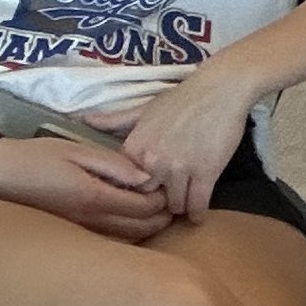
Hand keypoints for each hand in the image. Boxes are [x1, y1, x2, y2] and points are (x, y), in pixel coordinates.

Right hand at [0, 132, 175, 241]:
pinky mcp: (73, 234)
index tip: (170, 185)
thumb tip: (147, 177)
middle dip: (162, 217)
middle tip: (172, 201)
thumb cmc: (38, 157)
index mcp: (95, 199)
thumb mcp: (79, 151)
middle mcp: (90, 222)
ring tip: (157, 211)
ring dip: (147, 229)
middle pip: (141, 229)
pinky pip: (110, 241)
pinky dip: (128, 234)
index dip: (163, 199)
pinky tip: (131, 221)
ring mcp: (81, 232)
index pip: (144, 208)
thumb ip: (115, 165)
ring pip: (127, 240)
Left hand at [110, 59, 263, 213]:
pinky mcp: (206, 173)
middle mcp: (153, 162)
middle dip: (157, 201)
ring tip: (182, 207)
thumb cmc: (182, 97)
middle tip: (164, 202)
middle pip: (149, 199)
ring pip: (174, 205)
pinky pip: (198, 203)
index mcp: (135, 148)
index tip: (144, 192)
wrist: (221, 89)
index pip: (126, 184)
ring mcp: (180, 169)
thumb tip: (84, 119)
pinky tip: (198, 216)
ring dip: (179, 207)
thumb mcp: (144, 109)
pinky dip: (198, 213)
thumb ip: (114, 120)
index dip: (136, 190)